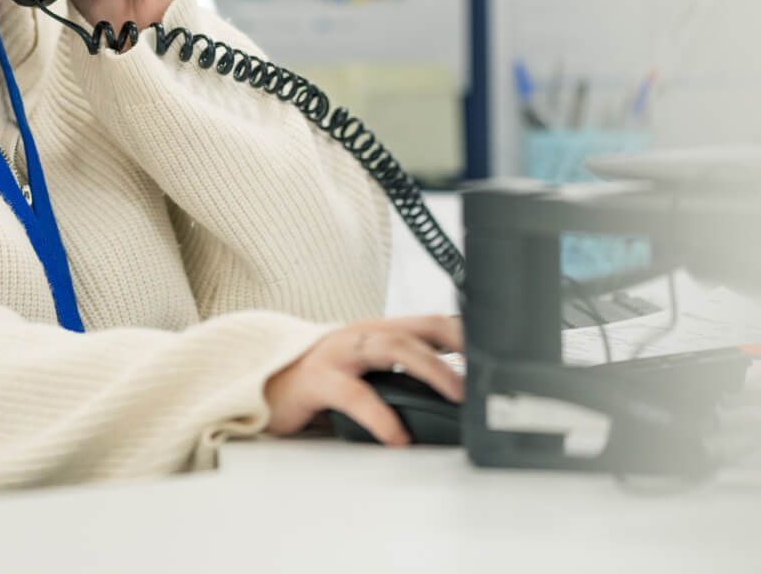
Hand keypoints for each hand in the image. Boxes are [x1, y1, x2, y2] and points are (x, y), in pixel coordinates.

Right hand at [262, 315, 463, 445]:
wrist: (263, 386)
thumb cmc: (321, 382)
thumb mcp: (366, 374)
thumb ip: (401, 378)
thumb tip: (456, 403)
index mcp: (376, 333)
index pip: (428, 323)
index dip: (463, 331)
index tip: (496, 349)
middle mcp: (360, 335)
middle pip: (415, 328)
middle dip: (454, 344)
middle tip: (483, 374)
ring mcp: (337, 352)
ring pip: (390, 347)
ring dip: (429, 368)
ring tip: (455, 394)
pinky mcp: (316, 378)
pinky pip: (353, 393)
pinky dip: (380, 415)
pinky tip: (397, 437)